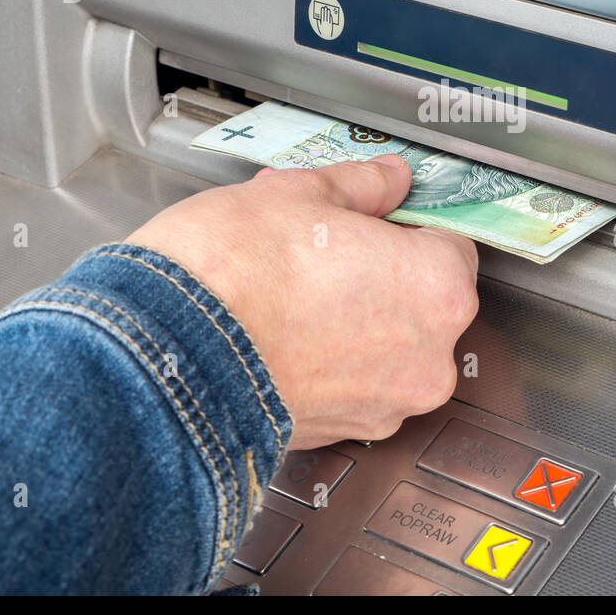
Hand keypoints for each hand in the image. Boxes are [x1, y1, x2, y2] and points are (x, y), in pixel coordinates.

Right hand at [125, 154, 478, 448]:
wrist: (165, 357)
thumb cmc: (233, 276)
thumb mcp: (301, 194)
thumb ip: (363, 186)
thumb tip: (387, 180)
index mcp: (438, 288)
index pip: (451, 244)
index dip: (405, 228)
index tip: (374, 223)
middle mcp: (428, 357)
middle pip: (425, 302)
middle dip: (383, 276)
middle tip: (325, 253)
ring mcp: (386, 404)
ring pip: (389, 347)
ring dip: (358, 322)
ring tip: (296, 295)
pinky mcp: (344, 433)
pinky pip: (355, 385)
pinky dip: (333, 364)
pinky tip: (287, 335)